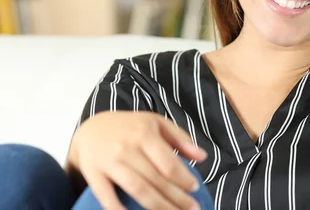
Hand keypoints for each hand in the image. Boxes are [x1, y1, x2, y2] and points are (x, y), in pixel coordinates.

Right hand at [68, 111, 206, 209]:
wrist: (91, 128)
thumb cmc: (130, 127)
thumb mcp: (156, 123)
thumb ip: (181, 139)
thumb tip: (203, 157)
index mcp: (144, 134)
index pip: (168, 162)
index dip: (183, 179)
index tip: (195, 189)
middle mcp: (127, 148)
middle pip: (156, 179)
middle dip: (176, 198)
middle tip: (192, 209)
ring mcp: (109, 162)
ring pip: (137, 189)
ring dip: (158, 206)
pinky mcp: (94, 174)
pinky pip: (106, 196)